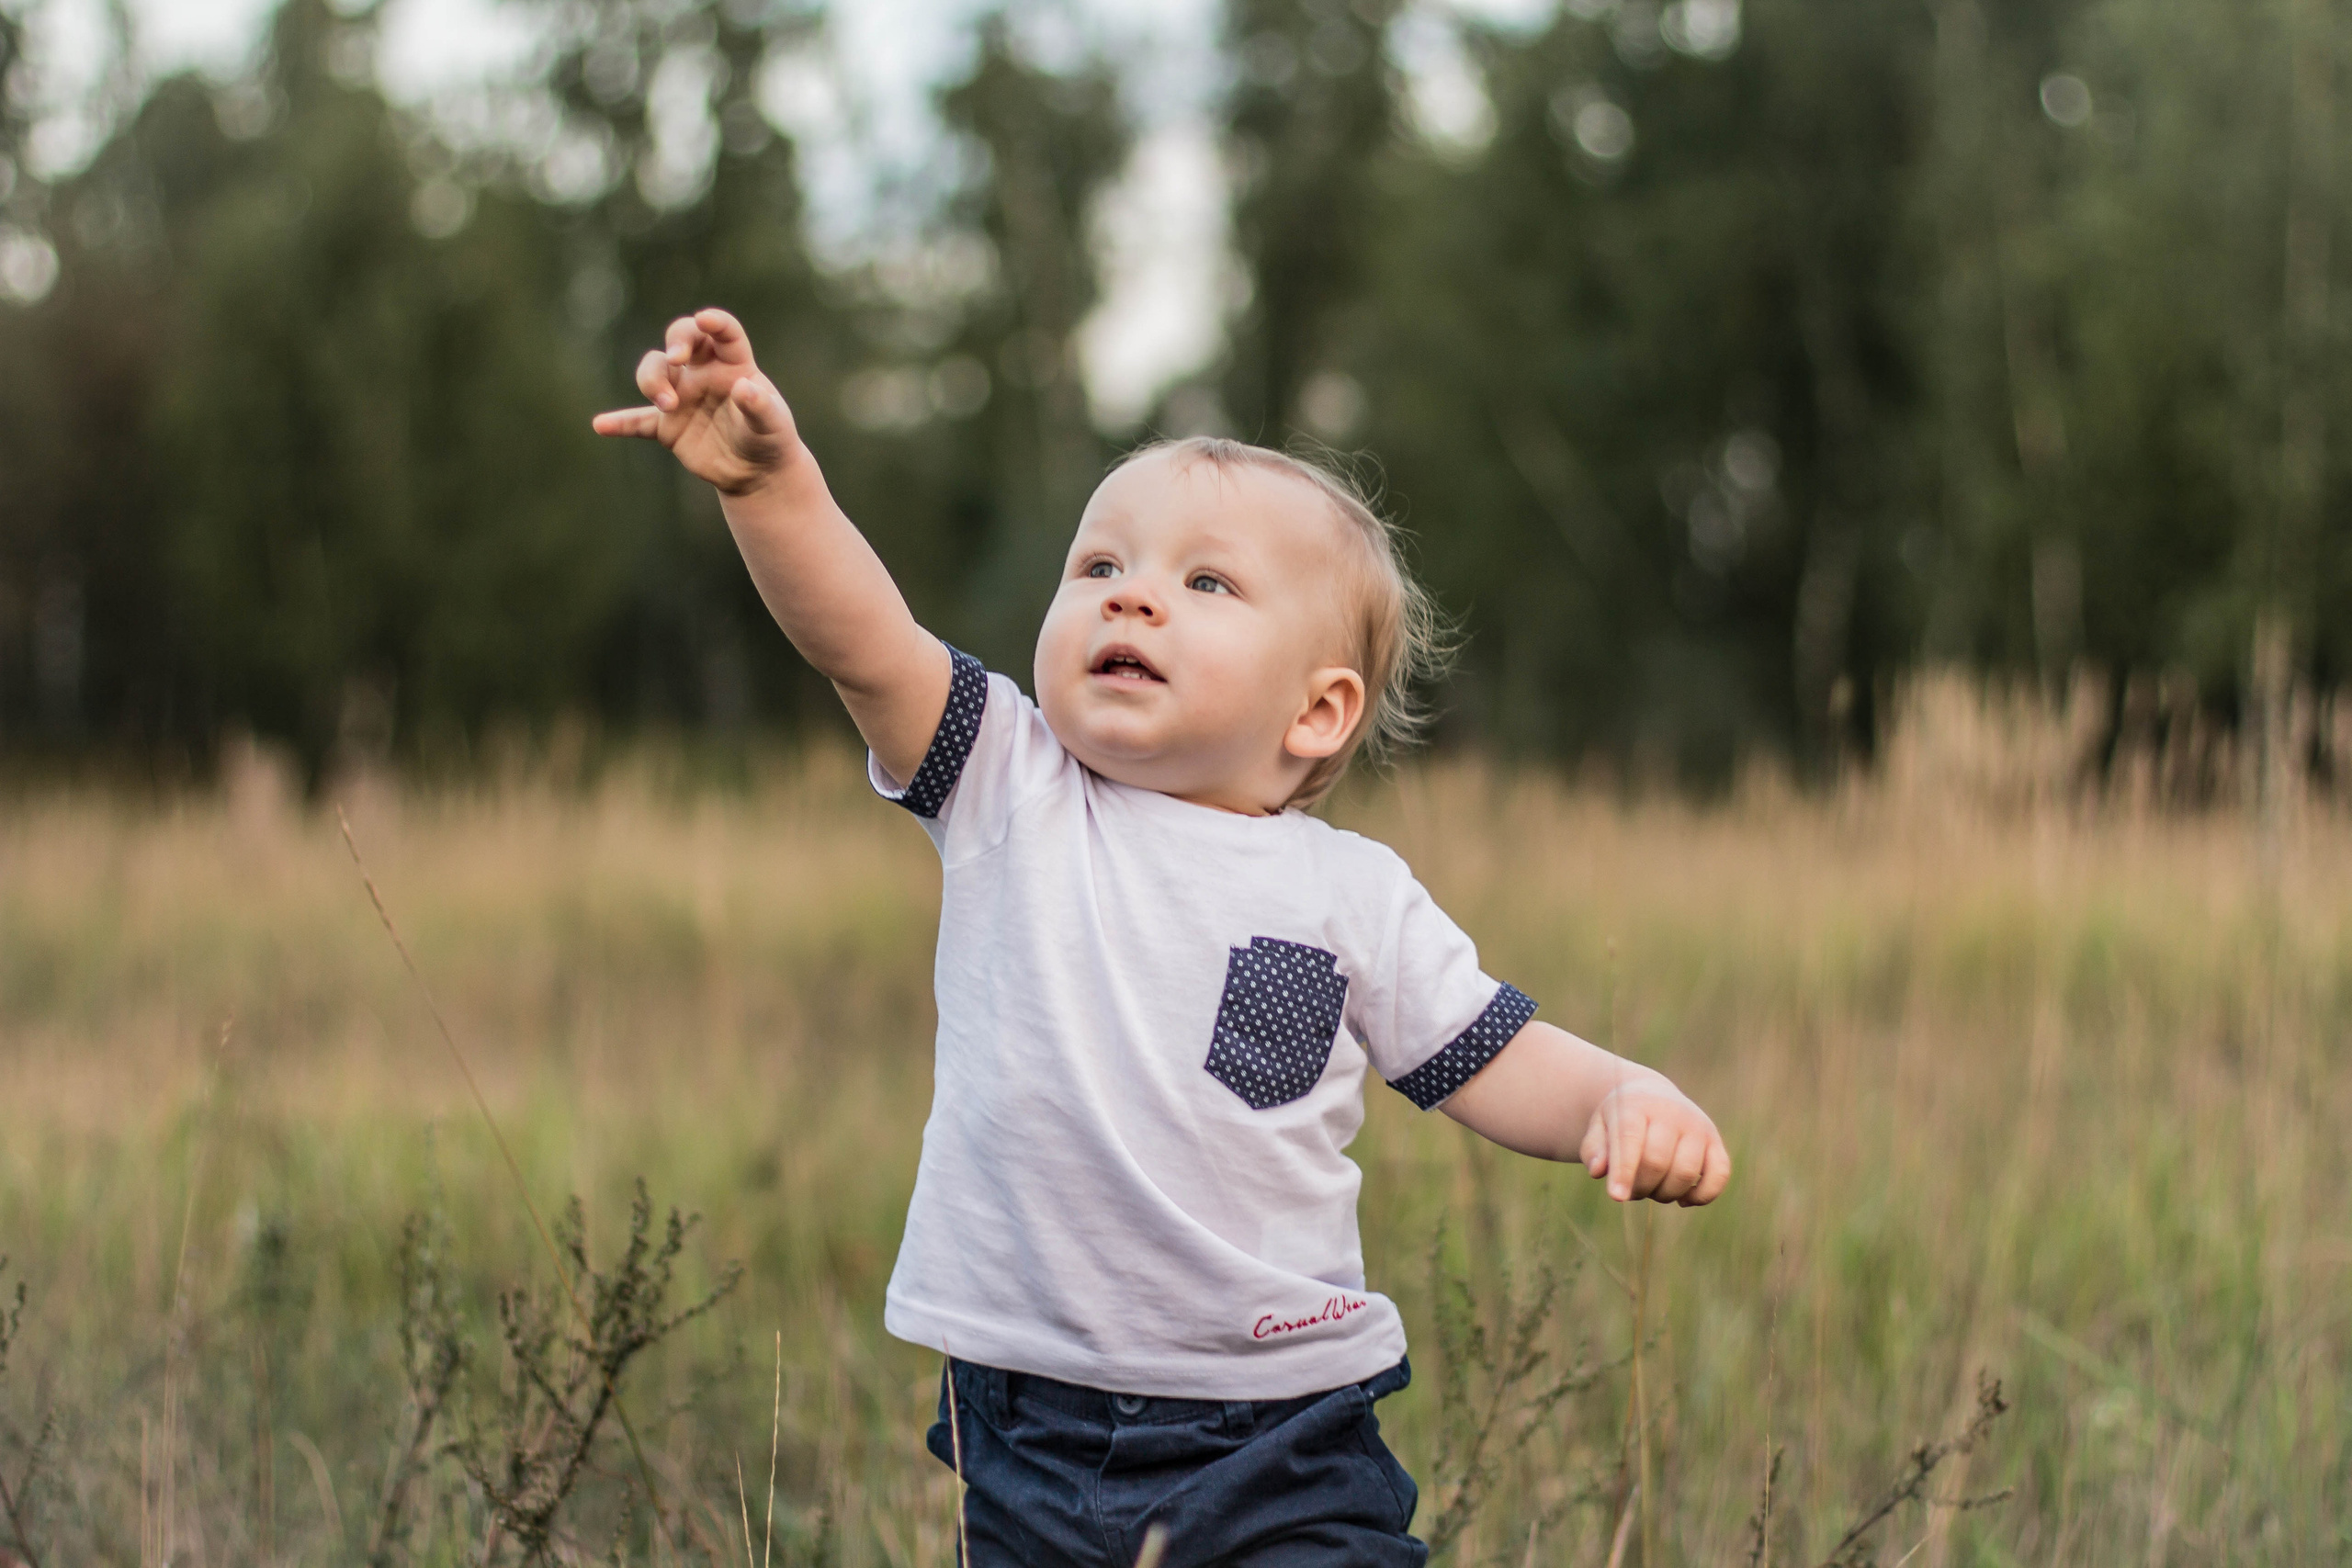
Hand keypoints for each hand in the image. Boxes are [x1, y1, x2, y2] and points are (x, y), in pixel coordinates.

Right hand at [592, 308, 799, 494]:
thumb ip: (761, 406)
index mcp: (733, 364)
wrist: (756, 472)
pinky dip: (621, 423)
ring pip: (655, 371)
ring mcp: (682, 396)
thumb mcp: (774, 424)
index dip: (714, 322)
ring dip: (654, 381)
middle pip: (680, 339)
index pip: (723, 333)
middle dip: (675, 342)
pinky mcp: (668, 426)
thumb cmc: (770, 438)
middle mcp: (703, 372)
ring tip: (668, 405)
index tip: (705, 320)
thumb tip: (745, 388)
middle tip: (676, 359)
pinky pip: (638, 421)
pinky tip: (601, 426)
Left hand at [1579, 1079, 1730, 1205]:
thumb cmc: (1620, 1119)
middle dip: (1640, 1187)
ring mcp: (1698, 1126)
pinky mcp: (1715, 1142)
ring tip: (1651, 1190)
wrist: (1650, 1097)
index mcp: (1637, 1105)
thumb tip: (1598, 1171)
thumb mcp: (1599, 1127)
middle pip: (1657, 1162)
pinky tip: (1683, 1200)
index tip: (1617, 1197)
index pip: (1631, 1139)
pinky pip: (1720, 1174)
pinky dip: (1703, 1195)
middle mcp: (1672, 1112)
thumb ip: (1594, 1149)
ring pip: (1685, 1172)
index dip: (1624, 1171)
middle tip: (1631, 1191)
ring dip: (1665, 1194)